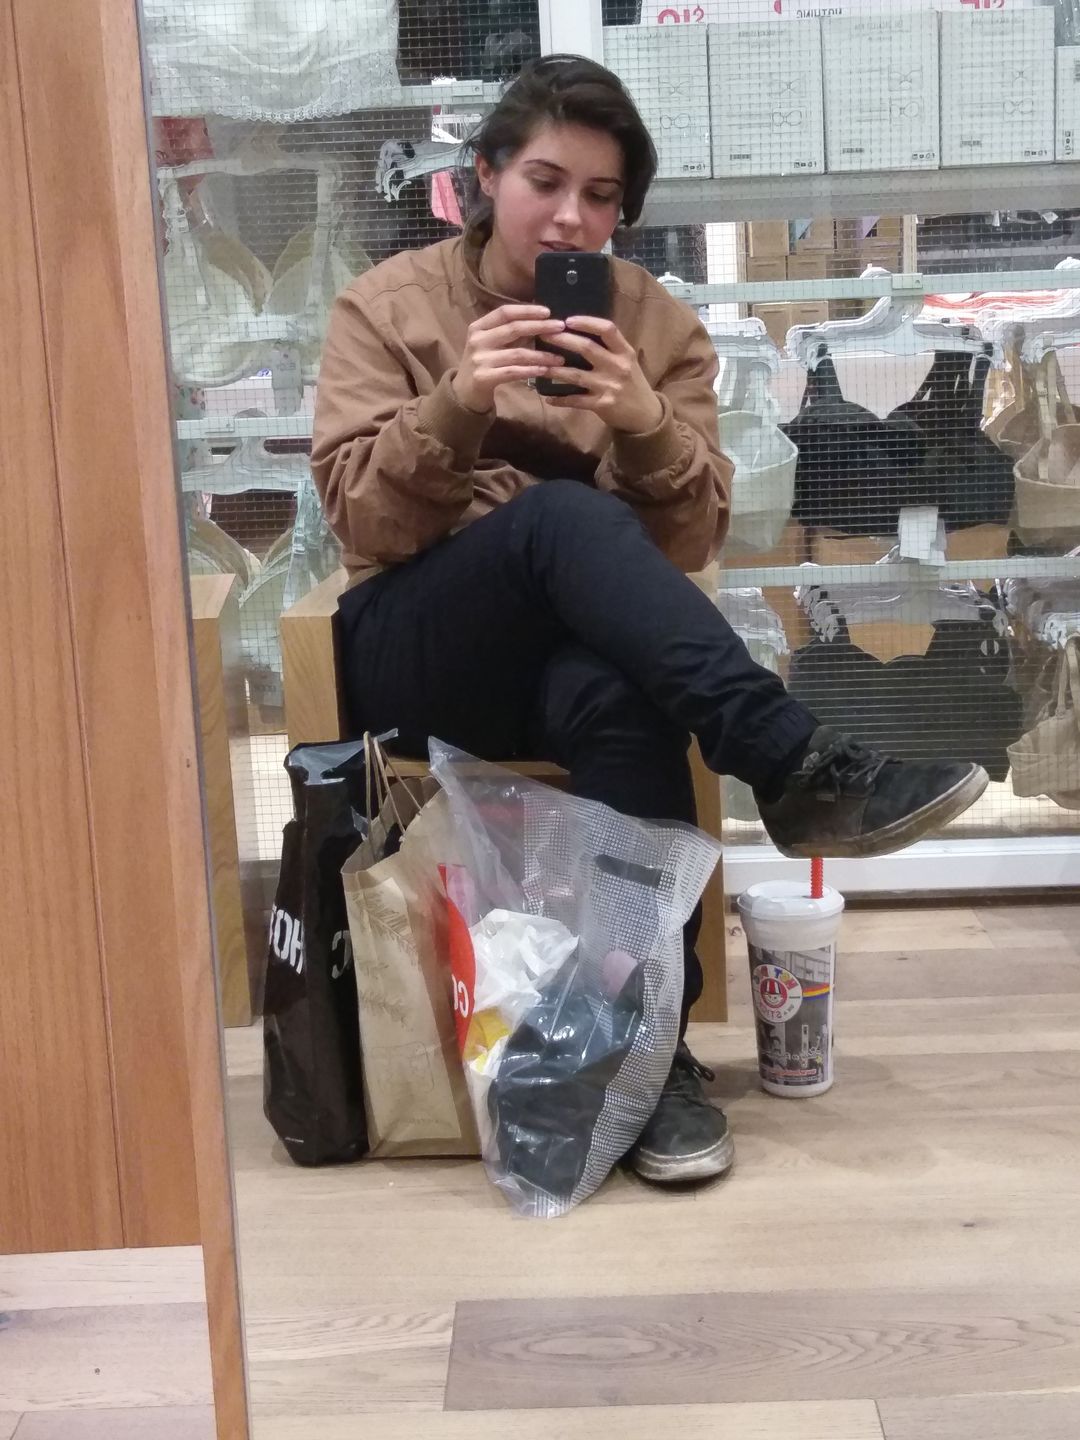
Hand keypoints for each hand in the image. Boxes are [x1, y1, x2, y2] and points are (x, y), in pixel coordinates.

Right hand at [453, 304, 567, 414]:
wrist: (464, 393)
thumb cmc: (483, 365)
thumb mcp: (490, 344)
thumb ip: (508, 333)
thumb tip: (540, 320)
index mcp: (479, 327)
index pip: (505, 312)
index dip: (526, 310)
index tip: (548, 312)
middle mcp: (477, 340)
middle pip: (513, 329)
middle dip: (540, 327)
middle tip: (560, 327)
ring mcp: (479, 359)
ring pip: (517, 353)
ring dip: (541, 355)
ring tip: (559, 358)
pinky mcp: (484, 378)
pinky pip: (513, 372)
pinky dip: (531, 370)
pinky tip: (545, 370)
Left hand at [542, 317, 663, 432]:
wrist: (645, 414)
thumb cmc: (632, 383)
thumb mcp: (627, 361)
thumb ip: (609, 348)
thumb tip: (579, 332)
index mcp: (625, 352)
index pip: (607, 329)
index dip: (587, 322)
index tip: (568, 320)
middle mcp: (618, 366)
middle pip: (587, 348)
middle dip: (562, 339)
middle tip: (544, 334)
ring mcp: (609, 386)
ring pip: (576, 375)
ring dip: (555, 370)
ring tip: (539, 365)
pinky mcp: (602, 405)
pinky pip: (576, 400)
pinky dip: (561, 399)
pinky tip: (548, 397)